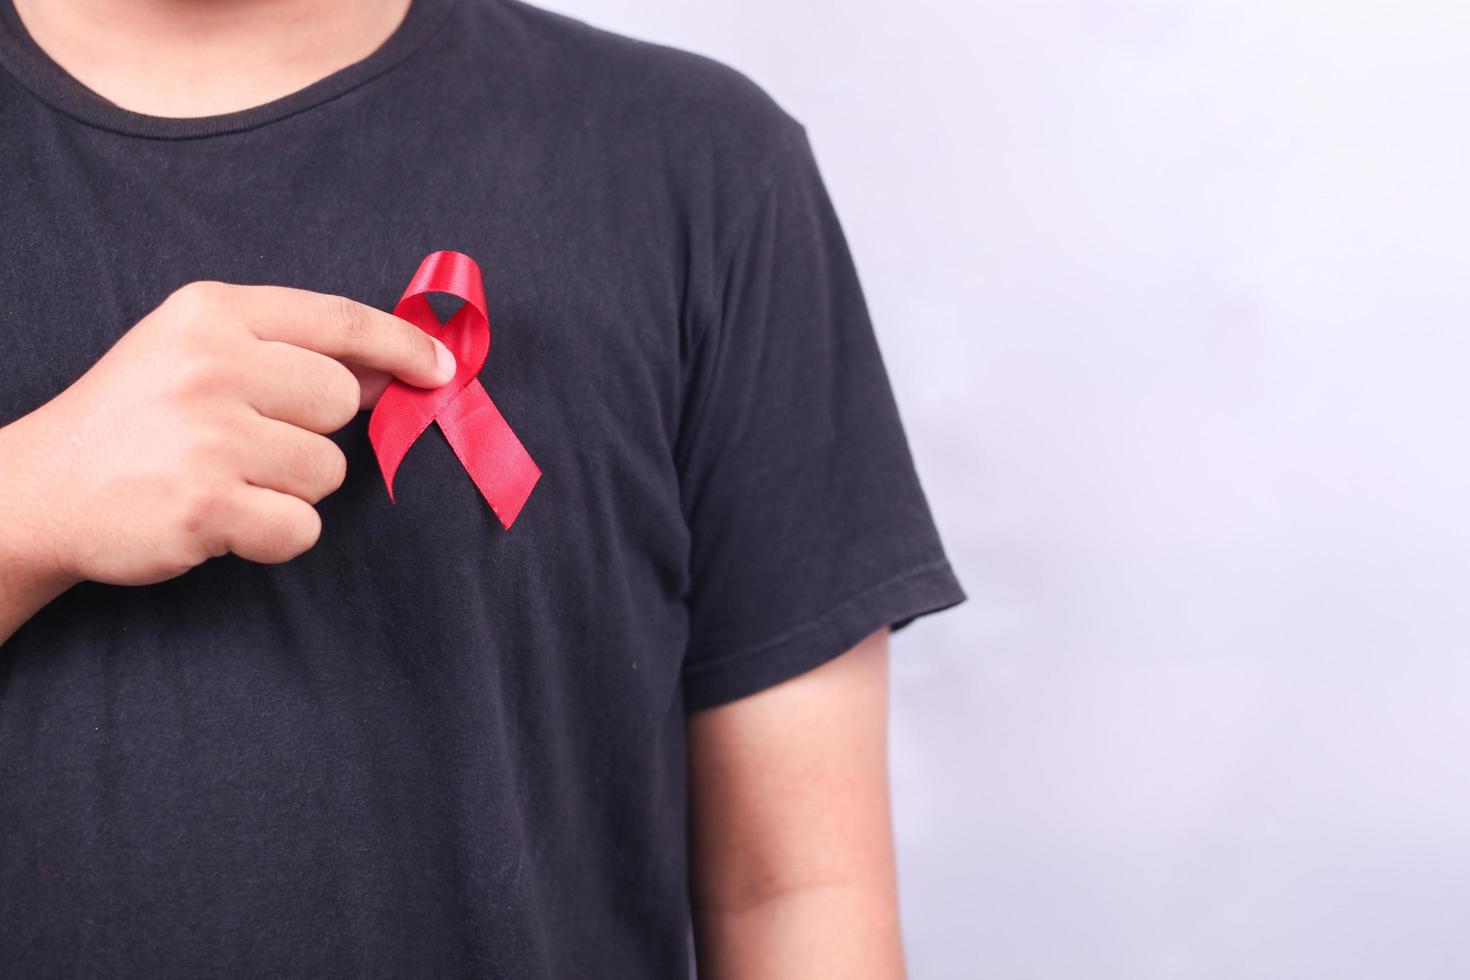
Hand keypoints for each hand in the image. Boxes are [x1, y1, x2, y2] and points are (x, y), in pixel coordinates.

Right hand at [5, 280, 455, 586]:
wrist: (40, 491)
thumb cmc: (136, 420)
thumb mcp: (195, 351)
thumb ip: (288, 348)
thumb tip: (399, 364)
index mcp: (211, 313)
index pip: (339, 320)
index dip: (403, 345)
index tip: (440, 370)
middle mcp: (211, 365)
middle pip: (343, 402)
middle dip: (313, 432)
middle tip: (245, 442)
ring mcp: (208, 436)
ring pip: (329, 471)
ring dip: (289, 487)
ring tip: (221, 479)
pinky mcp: (206, 506)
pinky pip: (302, 527)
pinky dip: (274, 535)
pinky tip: (223, 520)